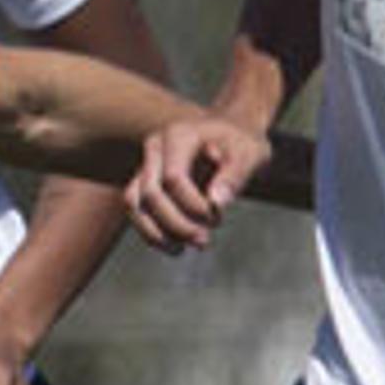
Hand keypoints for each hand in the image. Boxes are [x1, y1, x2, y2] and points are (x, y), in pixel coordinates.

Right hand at [126, 116, 271, 251]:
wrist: (230, 137)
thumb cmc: (241, 146)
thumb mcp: (250, 154)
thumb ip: (235, 176)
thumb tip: (216, 203)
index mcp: (179, 135)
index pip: (174, 178)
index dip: (194, 205)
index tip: (218, 216)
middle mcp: (156, 147)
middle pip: (151, 194)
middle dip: (177, 224)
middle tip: (203, 241)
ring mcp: (145, 164)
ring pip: (134, 204)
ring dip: (157, 233)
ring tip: (182, 249)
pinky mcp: (143, 183)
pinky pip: (136, 211)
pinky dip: (151, 233)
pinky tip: (176, 246)